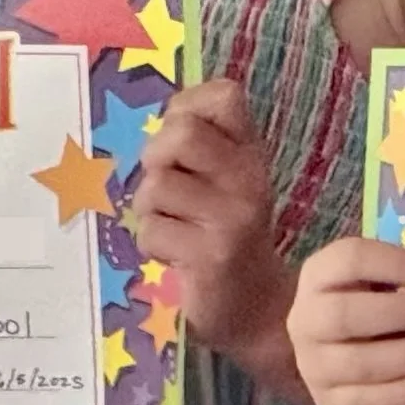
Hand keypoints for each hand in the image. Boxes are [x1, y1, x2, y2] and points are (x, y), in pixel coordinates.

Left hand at [131, 80, 292, 369]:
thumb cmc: (222, 233)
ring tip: (174, 227)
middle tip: (168, 189)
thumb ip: (194, 142)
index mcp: (250, 151)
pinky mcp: (212, 256)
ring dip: (151, 210)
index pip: (224, 95)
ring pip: (157, 186)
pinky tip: (177, 257)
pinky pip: (153, 231)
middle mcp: (249, 177)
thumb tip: (163, 118)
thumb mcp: (218, 178)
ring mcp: (233, 217)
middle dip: (157, 159)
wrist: (254, 308)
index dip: (189, 108)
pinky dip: (153, 245)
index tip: (184, 143)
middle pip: (182, 133)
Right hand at [286, 237, 404, 404]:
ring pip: (358, 363)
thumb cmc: (368, 307)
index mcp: (318, 275)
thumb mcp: (378, 282)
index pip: (351, 260)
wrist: (334, 355)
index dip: (400, 265)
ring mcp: (313, 366)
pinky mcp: (329, 404)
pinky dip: (400, 395)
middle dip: (404, 312)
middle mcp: (306, 319)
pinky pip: (362, 403)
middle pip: (346, 314)